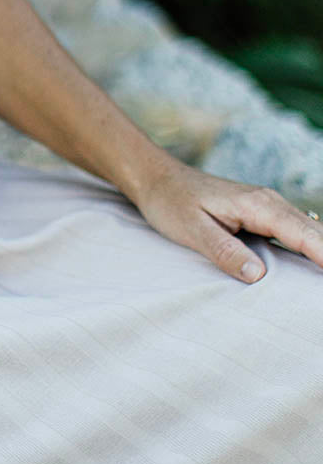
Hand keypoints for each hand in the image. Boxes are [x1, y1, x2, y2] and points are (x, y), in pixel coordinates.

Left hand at [127, 158, 322, 282]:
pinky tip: (311, 268)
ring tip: (319, 284)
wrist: (157, 179)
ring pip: (308, 232)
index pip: (305, 235)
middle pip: (316, 233)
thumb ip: (224, 251)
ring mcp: (268, 208)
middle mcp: (270, 203)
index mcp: (258, 206)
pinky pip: (294, 233)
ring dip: (321, 253)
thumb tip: (258, 276)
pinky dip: (309, 248)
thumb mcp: (191, 230)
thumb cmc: (170, 202)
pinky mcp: (260, 215)